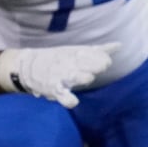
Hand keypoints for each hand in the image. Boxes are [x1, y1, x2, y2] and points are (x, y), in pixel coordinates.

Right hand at [0, 44, 118, 108]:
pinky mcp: (54, 90)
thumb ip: (99, 50)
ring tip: (87, 77)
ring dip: (84, 77)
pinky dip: (69, 100)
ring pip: (76, 77)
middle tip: (100, 67)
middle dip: (96, 66)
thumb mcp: (77, 51)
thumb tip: (119, 45)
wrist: (28, 66)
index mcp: (76, 55)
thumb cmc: (58, 59)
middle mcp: (70, 65)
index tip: (106, 61)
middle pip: (88, 65)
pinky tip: (74, 101)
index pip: (94, 55)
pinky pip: (64, 97)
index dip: (102, 58)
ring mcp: (62, 77)